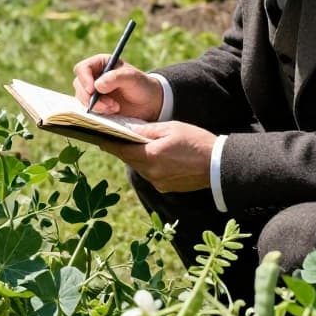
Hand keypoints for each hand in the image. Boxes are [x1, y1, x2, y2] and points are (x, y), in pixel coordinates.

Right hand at [72, 55, 162, 119]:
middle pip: (79, 85)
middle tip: (110, 104)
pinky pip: (88, 109)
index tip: (92, 90)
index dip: (84, 79)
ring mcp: (93, 92)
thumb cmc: (142, 86)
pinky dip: (99, 112)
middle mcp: (94, 76)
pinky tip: (113, 111)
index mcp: (101, 63)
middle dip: (92, 97)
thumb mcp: (132, 78)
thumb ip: (116, 78)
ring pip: (82, 99)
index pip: (82, 69)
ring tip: (115, 108)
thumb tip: (97, 85)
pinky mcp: (96, 105)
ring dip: (97, 106)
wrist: (149, 104)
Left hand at [100, 121, 215, 192]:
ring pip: (139, 167)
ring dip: (136, 156)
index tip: (97, 137)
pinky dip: (149, 164)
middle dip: (122, 148)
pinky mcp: (166, 187)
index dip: (108, 143)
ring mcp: (158, 182)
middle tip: (113, 137)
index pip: (121, 150)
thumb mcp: (171, 128)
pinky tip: (154, 155)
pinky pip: (151, 173)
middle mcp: (150, 173)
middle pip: (129, 159)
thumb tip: (130, 130)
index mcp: (150, 156)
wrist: (218, 165)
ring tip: (135, 144)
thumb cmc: (196, 141)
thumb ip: (147, 130)